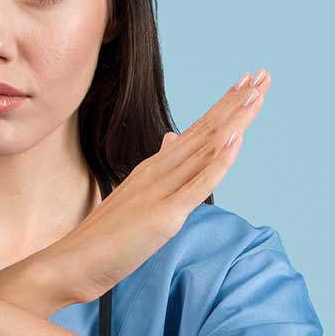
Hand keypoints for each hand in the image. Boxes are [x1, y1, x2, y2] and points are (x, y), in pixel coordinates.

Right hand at [50, 69, 270, 305]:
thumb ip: (157, 169)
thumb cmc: (102, 238)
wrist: (71, 261)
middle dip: (236, 102)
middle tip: (263, 74)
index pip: (196, 131)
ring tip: (257, 92)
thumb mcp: (133, 197)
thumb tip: (173, 139)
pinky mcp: (164, 215)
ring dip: (234, 120)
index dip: (223, 107)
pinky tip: (236, 138)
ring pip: (205, 149)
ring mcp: (161, 191)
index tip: (246, 84)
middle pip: (205, 131)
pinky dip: (219, 160)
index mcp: (153, 168)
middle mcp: (158, 171)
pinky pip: (198, 184)